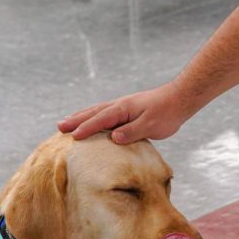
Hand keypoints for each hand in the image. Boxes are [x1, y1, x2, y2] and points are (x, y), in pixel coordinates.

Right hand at [57, 83, 193, 143]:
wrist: (178, 100)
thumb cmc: (166, 113)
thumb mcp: (151, 125)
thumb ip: (132, 131)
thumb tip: (113, 137)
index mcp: (123, 109)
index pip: (101, 120)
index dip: (86, 128)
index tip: (73, 136)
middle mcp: (119, 106)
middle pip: (93, 113)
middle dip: (76, 120)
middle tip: (59, 127)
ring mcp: (122, 107)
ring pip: (96, 112)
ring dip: (81, 117)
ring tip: (66, 122)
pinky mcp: (127, 111)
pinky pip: (104, 114)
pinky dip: (93, 117)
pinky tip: (90, 122)